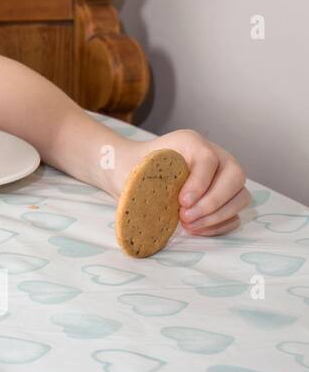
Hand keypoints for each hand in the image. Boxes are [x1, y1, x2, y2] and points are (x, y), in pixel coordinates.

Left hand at [111, 129, 250, 236]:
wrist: (131, 173)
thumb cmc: (132, 168)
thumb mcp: (132, 165)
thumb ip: (143, 178)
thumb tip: (158, 202)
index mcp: (191, 142)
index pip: (208, 159)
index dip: (199, 182)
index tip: (182, 201)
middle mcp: (216, 156)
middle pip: (235, 177)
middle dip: (212, 201)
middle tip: (185, 217)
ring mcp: (224, 178)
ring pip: (240, 197)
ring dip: (217, 216)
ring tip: (188, 225)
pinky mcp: (225, 199)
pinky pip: (235, 214)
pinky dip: (219, 225)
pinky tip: (196, 229)